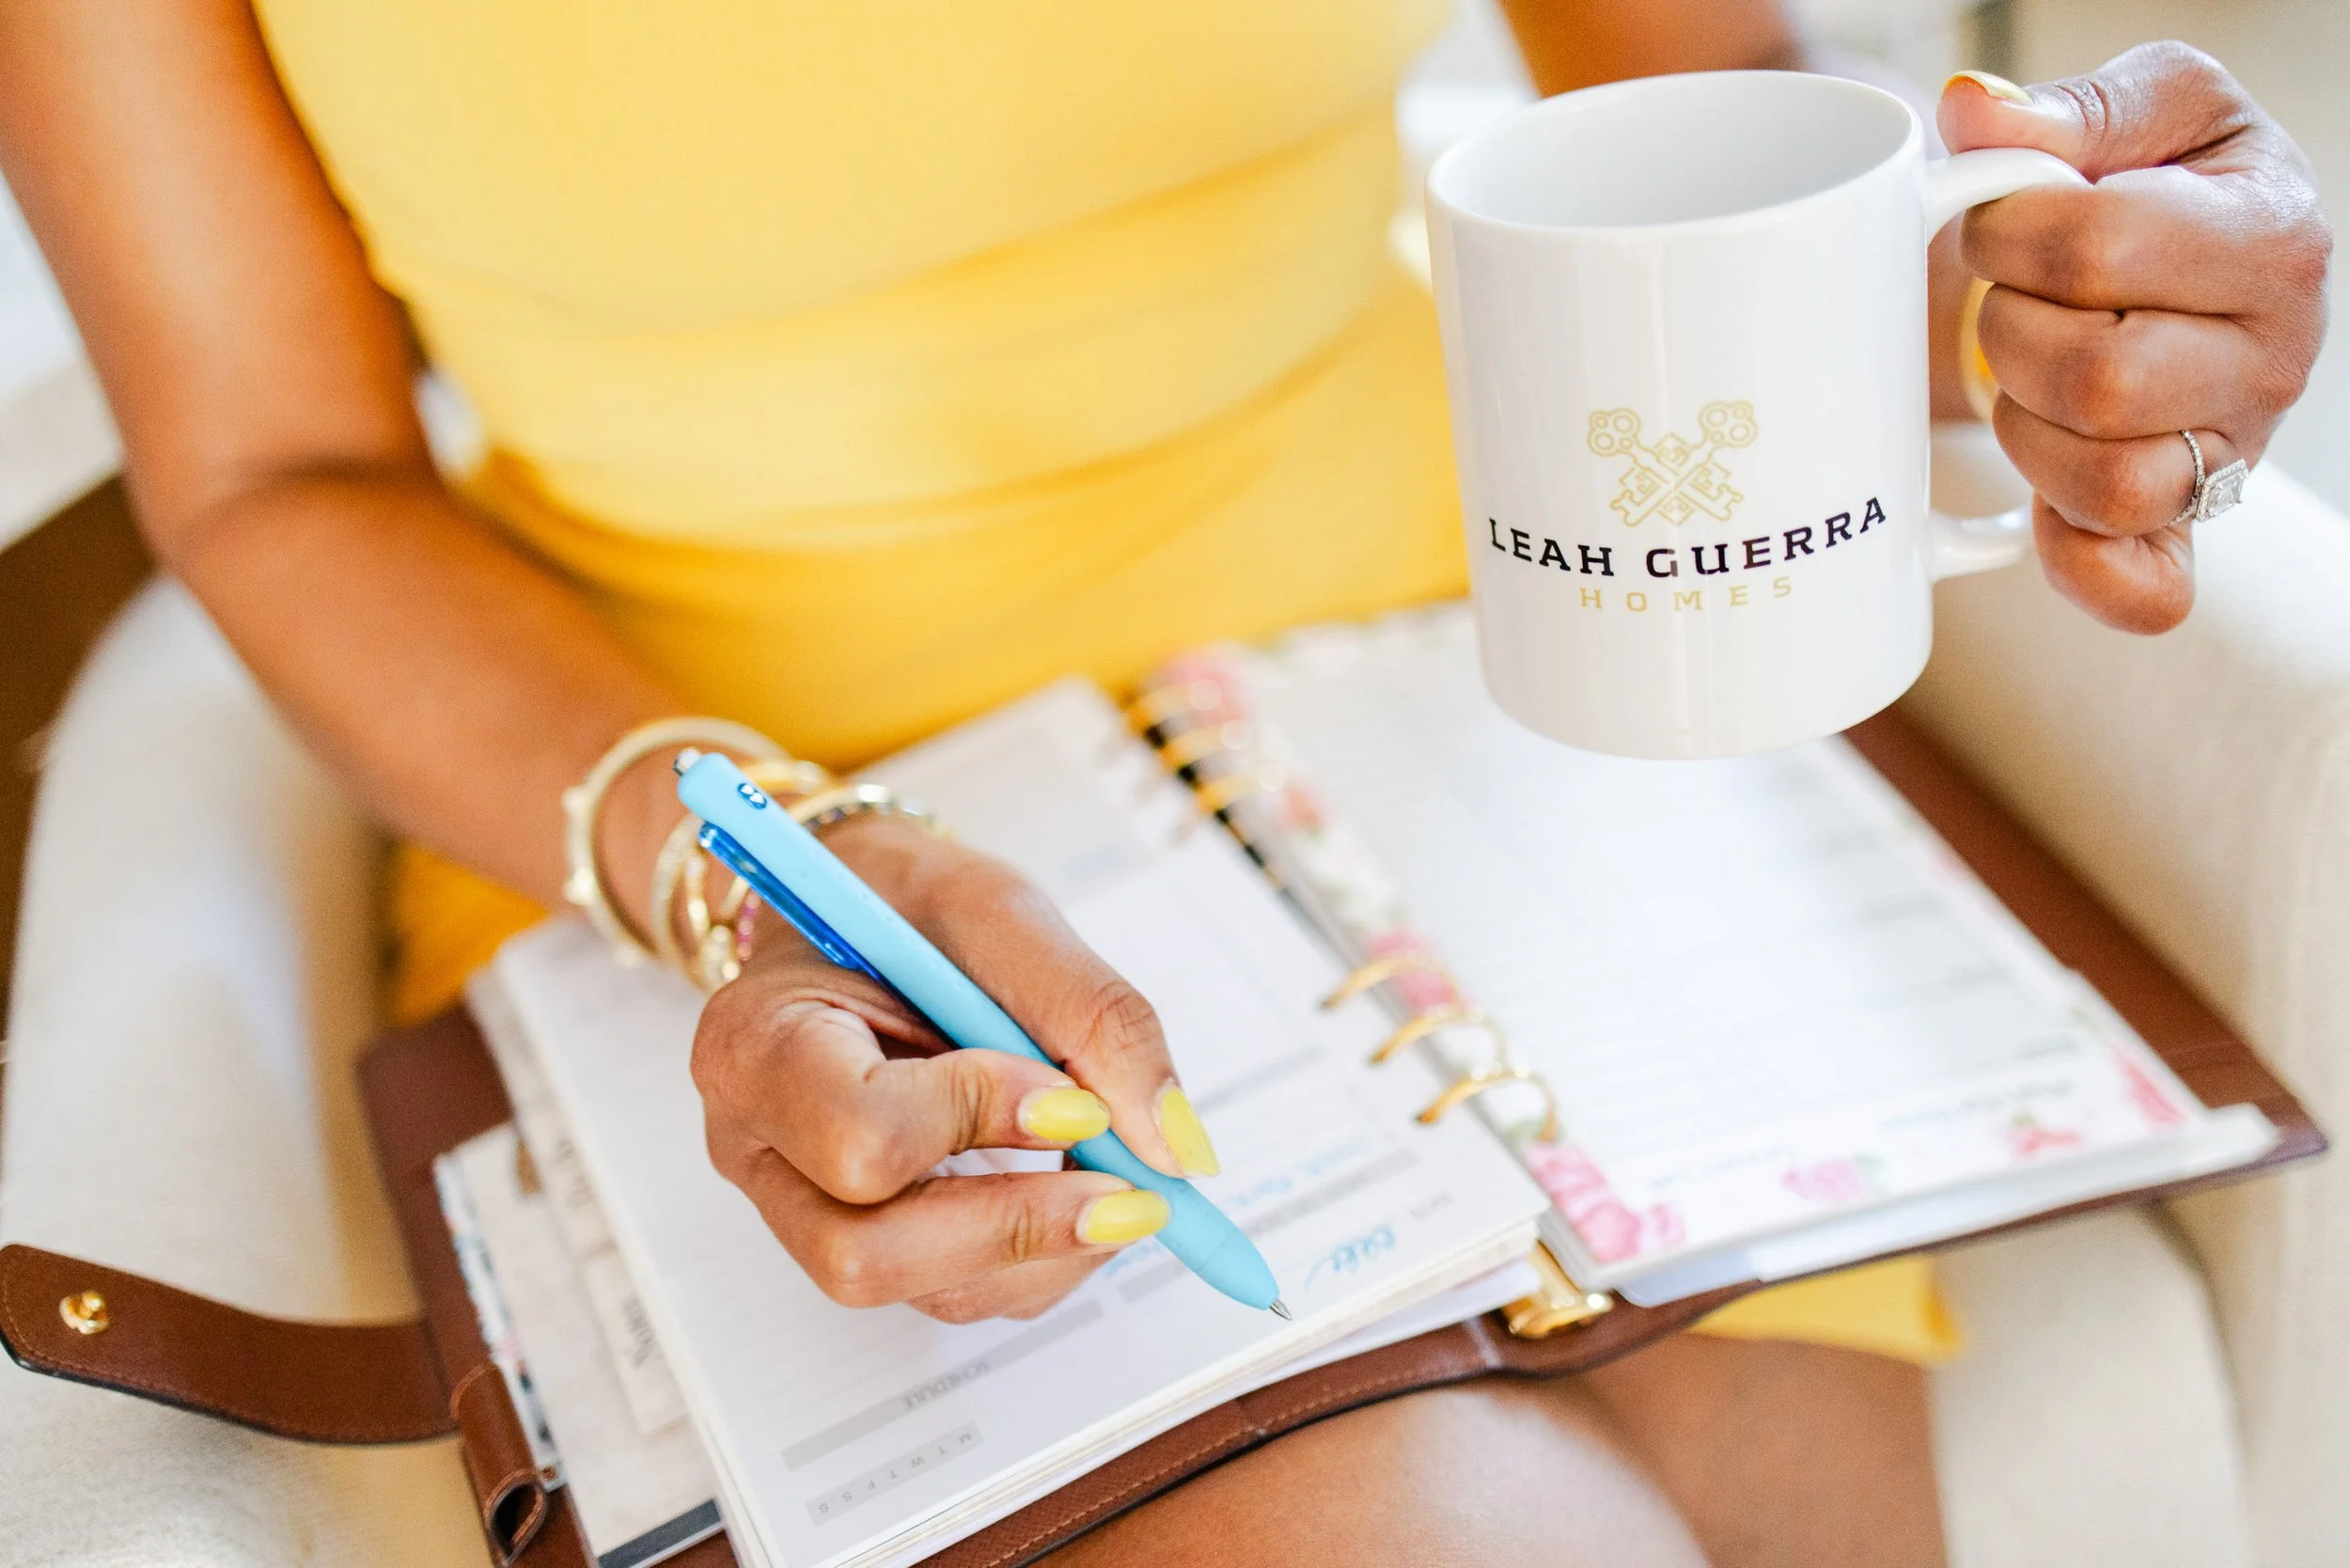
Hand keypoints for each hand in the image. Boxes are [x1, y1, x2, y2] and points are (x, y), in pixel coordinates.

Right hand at [688, 814, 1220, 1322]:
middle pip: (867, 1254)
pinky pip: (953, 1291)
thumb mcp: (1000, 911)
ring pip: (920, 1292)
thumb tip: (1178, 1150)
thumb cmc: (908, 904)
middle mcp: (758, 1146)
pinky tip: (1074, 1184)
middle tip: (1136, 1195)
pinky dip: (1040, 1254)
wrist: (855, 912)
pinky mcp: (859, 1236)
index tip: (1077, 1099)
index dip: (980, 1124)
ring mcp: (799, 1206)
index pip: (859, 1133)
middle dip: (1021, 1229)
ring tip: (1115, 1174)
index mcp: (756, 1043)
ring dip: (1046, 1249)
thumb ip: (1092, 1014)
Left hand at [1940, 44, 2330, 632]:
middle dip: (2011, 336)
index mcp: (2270, 238)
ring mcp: (2235, 454)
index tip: (1998, 224)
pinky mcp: (2189, 526)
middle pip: (2100, 380)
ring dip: (2028, 431)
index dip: (2008, 236)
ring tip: (2030, 375)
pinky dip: (2075, 563)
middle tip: (2008, 305)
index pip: (2096, 250)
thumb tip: (1974, 115)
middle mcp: (2274, 358)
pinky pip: (2140, 587)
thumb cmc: (2161, 181)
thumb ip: (2067, 109)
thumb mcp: (2140, 111)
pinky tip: (2038, 513)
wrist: (2184, 267)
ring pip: (2110, 484)